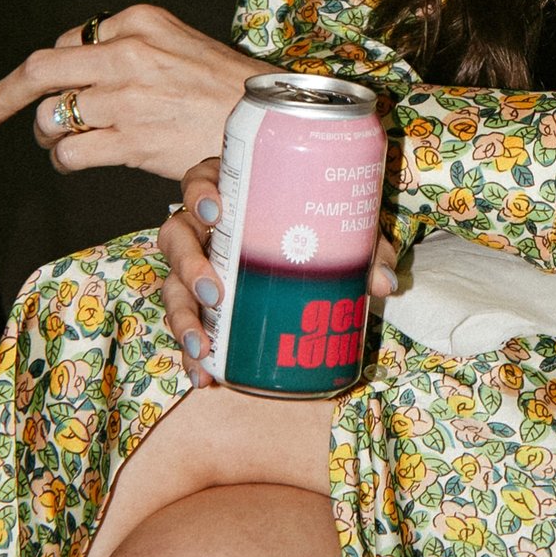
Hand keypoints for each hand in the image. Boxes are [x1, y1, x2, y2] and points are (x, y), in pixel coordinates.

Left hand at [0, 5, 260, 181]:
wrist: (271, 122)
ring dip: (48, 133)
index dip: (48, 68)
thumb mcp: (181, 44)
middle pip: (42, 69)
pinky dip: (64, 159)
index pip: (70, 40)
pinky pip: (70, 151)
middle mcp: (128, 53)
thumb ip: (132, 47)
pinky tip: (77, 159)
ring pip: (52, 115)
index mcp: (141, 22)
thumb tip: (78, 71)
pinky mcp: (130, 140)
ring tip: (61, 140)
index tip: (31, 84)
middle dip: (7, 92)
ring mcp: (126, 98)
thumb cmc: (231, 90)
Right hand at [158, 160, 401, 385]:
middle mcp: (203, 226)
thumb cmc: (316, 223)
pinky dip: (192, 350)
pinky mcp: (198, 299)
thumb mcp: (340, 227)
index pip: (199, 181)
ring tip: (203, 347)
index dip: (199, 194)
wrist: (308, 239)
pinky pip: (185, 321)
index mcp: (232, 192)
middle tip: (217, 292)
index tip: (217, 211)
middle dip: (190, 267)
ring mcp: (197, 262)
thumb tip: (384, 283)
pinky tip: (204, 375)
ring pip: (171, 284)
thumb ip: (364, 248)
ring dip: (182, 317)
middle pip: (175, 237)